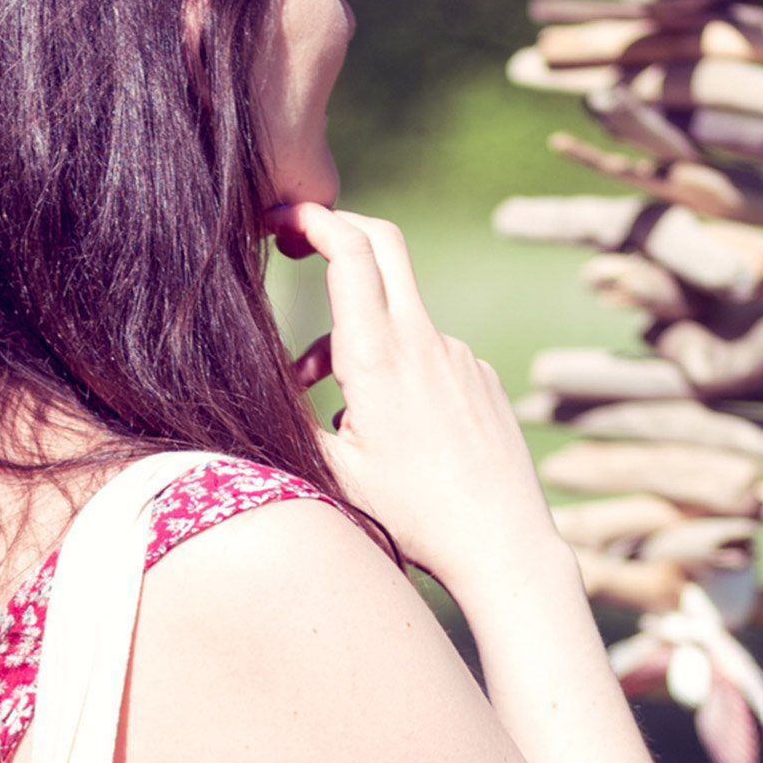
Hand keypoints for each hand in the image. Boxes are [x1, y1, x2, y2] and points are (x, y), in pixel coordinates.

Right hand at [268, 199, 566, 604]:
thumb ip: (292, 420)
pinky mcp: (481, 376)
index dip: (312, 220)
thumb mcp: (334, 474)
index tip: (281, 219)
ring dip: (358, 336)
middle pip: (383, 243)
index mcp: (378, 356)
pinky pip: (430, 354)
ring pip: (399, 315)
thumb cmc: (415, 517)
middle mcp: (424, 341)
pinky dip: (398, 370)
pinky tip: (396, 431)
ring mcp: (460, 355)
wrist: (503, 543)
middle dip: (339, 230)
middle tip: (301, 243)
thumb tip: (259, 390)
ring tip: (335, 406)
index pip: (349, 250)